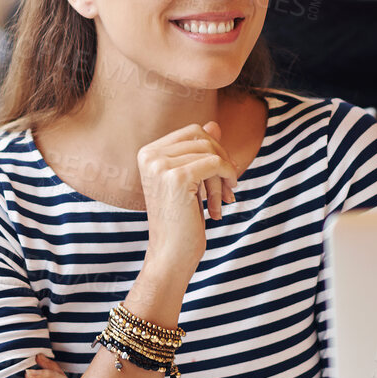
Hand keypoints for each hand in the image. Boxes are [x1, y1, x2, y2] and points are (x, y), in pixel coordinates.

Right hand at [136, 121, 238, 271]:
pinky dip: (227, 177)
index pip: (192, 131)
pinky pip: (215, 163)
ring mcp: (161, 165)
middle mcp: (149, 155)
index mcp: (147, 153)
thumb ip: (199, 152)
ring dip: (224, 175)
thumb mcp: (192, 181)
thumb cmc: (181, 221)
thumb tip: (214, 123)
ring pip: (211, 150)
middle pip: (202, 136)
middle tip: (229, 188)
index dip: (214, 148)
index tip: (223, 174)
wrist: (170, 255)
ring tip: (224, 200)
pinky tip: (226, 198)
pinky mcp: (177, 177)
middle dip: (221, 159)